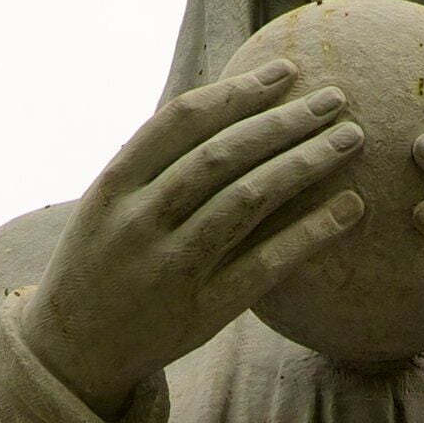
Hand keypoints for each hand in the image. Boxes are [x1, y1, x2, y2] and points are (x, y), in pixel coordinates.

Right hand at [19, 60, 368, 413]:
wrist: (73, 352)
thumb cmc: (100, 262)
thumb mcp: (107, 205)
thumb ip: (155, 163)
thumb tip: (229, 105)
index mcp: (113, 186)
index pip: (183, 121)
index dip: (239, 91)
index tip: (286, 70)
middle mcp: (140, 222)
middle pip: (224, 155)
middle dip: (286, 120)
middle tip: (336, 98)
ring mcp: (172, 268)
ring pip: (249, 200)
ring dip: (306, 162)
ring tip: (350, 139)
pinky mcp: (204, 311)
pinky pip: (267, 263)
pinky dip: (312, 231)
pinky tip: (350, 207)